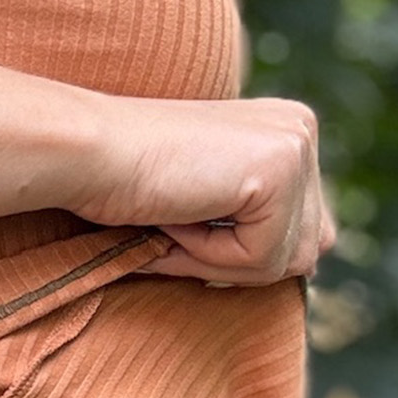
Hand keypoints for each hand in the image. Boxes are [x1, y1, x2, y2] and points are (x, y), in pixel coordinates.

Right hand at [67, 96, 333, 286]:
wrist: (87, 152)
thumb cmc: (129, 181)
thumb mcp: (212, 200)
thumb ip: (263, 220)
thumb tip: (310, 267)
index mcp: (289, 131)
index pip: (305, 232)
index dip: (242, 248)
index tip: (189, 214)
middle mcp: (302, 129)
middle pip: (306, 250)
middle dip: (239, 257)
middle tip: (179, 218)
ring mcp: (295, 146)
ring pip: (288, 262)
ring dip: (221, 258)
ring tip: (178, 214)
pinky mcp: (279, 171)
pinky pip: (262, 259)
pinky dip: (211, 255)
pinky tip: (178, 212)